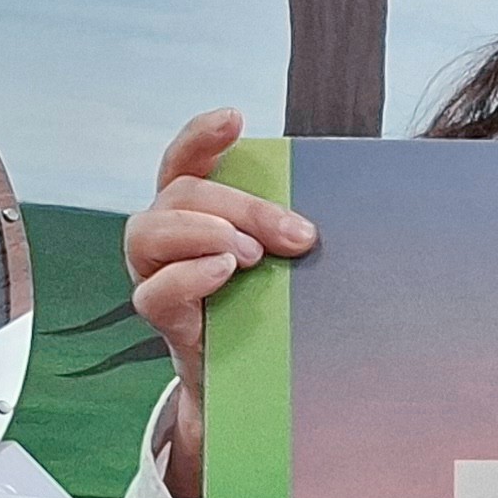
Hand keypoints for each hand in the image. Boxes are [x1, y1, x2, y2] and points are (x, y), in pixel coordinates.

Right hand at [127, 108, 316, 491]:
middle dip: (242, 205)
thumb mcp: (281, 261)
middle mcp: (164, 233)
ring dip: (208, 232)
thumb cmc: (266, 306)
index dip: (204, 135)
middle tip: (297, 234)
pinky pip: (155, 290)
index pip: (187, 159)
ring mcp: (154, 273)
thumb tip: (345, 216)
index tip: (236, 117)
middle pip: (183, 192)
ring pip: (152, 231)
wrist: (248, 380)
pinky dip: (189, 275)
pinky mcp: (161, 317)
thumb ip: (291, 231)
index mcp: (194, 208)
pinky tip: (223, 271)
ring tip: (251, 255)